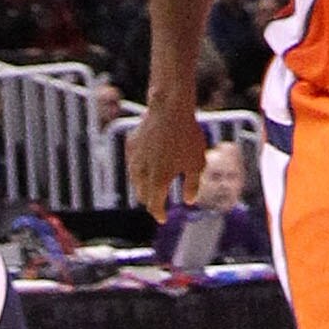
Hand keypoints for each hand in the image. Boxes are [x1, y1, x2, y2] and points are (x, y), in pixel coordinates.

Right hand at [126, 80, 206, 212]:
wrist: (170, 109)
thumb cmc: (187, 136)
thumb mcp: (196, 163)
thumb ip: (193, 185)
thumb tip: (190, 201)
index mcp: (159, 180)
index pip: (154, 206)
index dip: (159, 214)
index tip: (163, 219)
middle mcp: (142, 172)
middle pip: (142, 195)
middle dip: (150, 202)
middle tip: (158, 204)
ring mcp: (134, 158)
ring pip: (134, 181)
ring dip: (142, 188)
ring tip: (150, 188)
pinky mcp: (131, 145)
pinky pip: (132, 163)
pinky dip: (138, 170)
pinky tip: (145, 166)